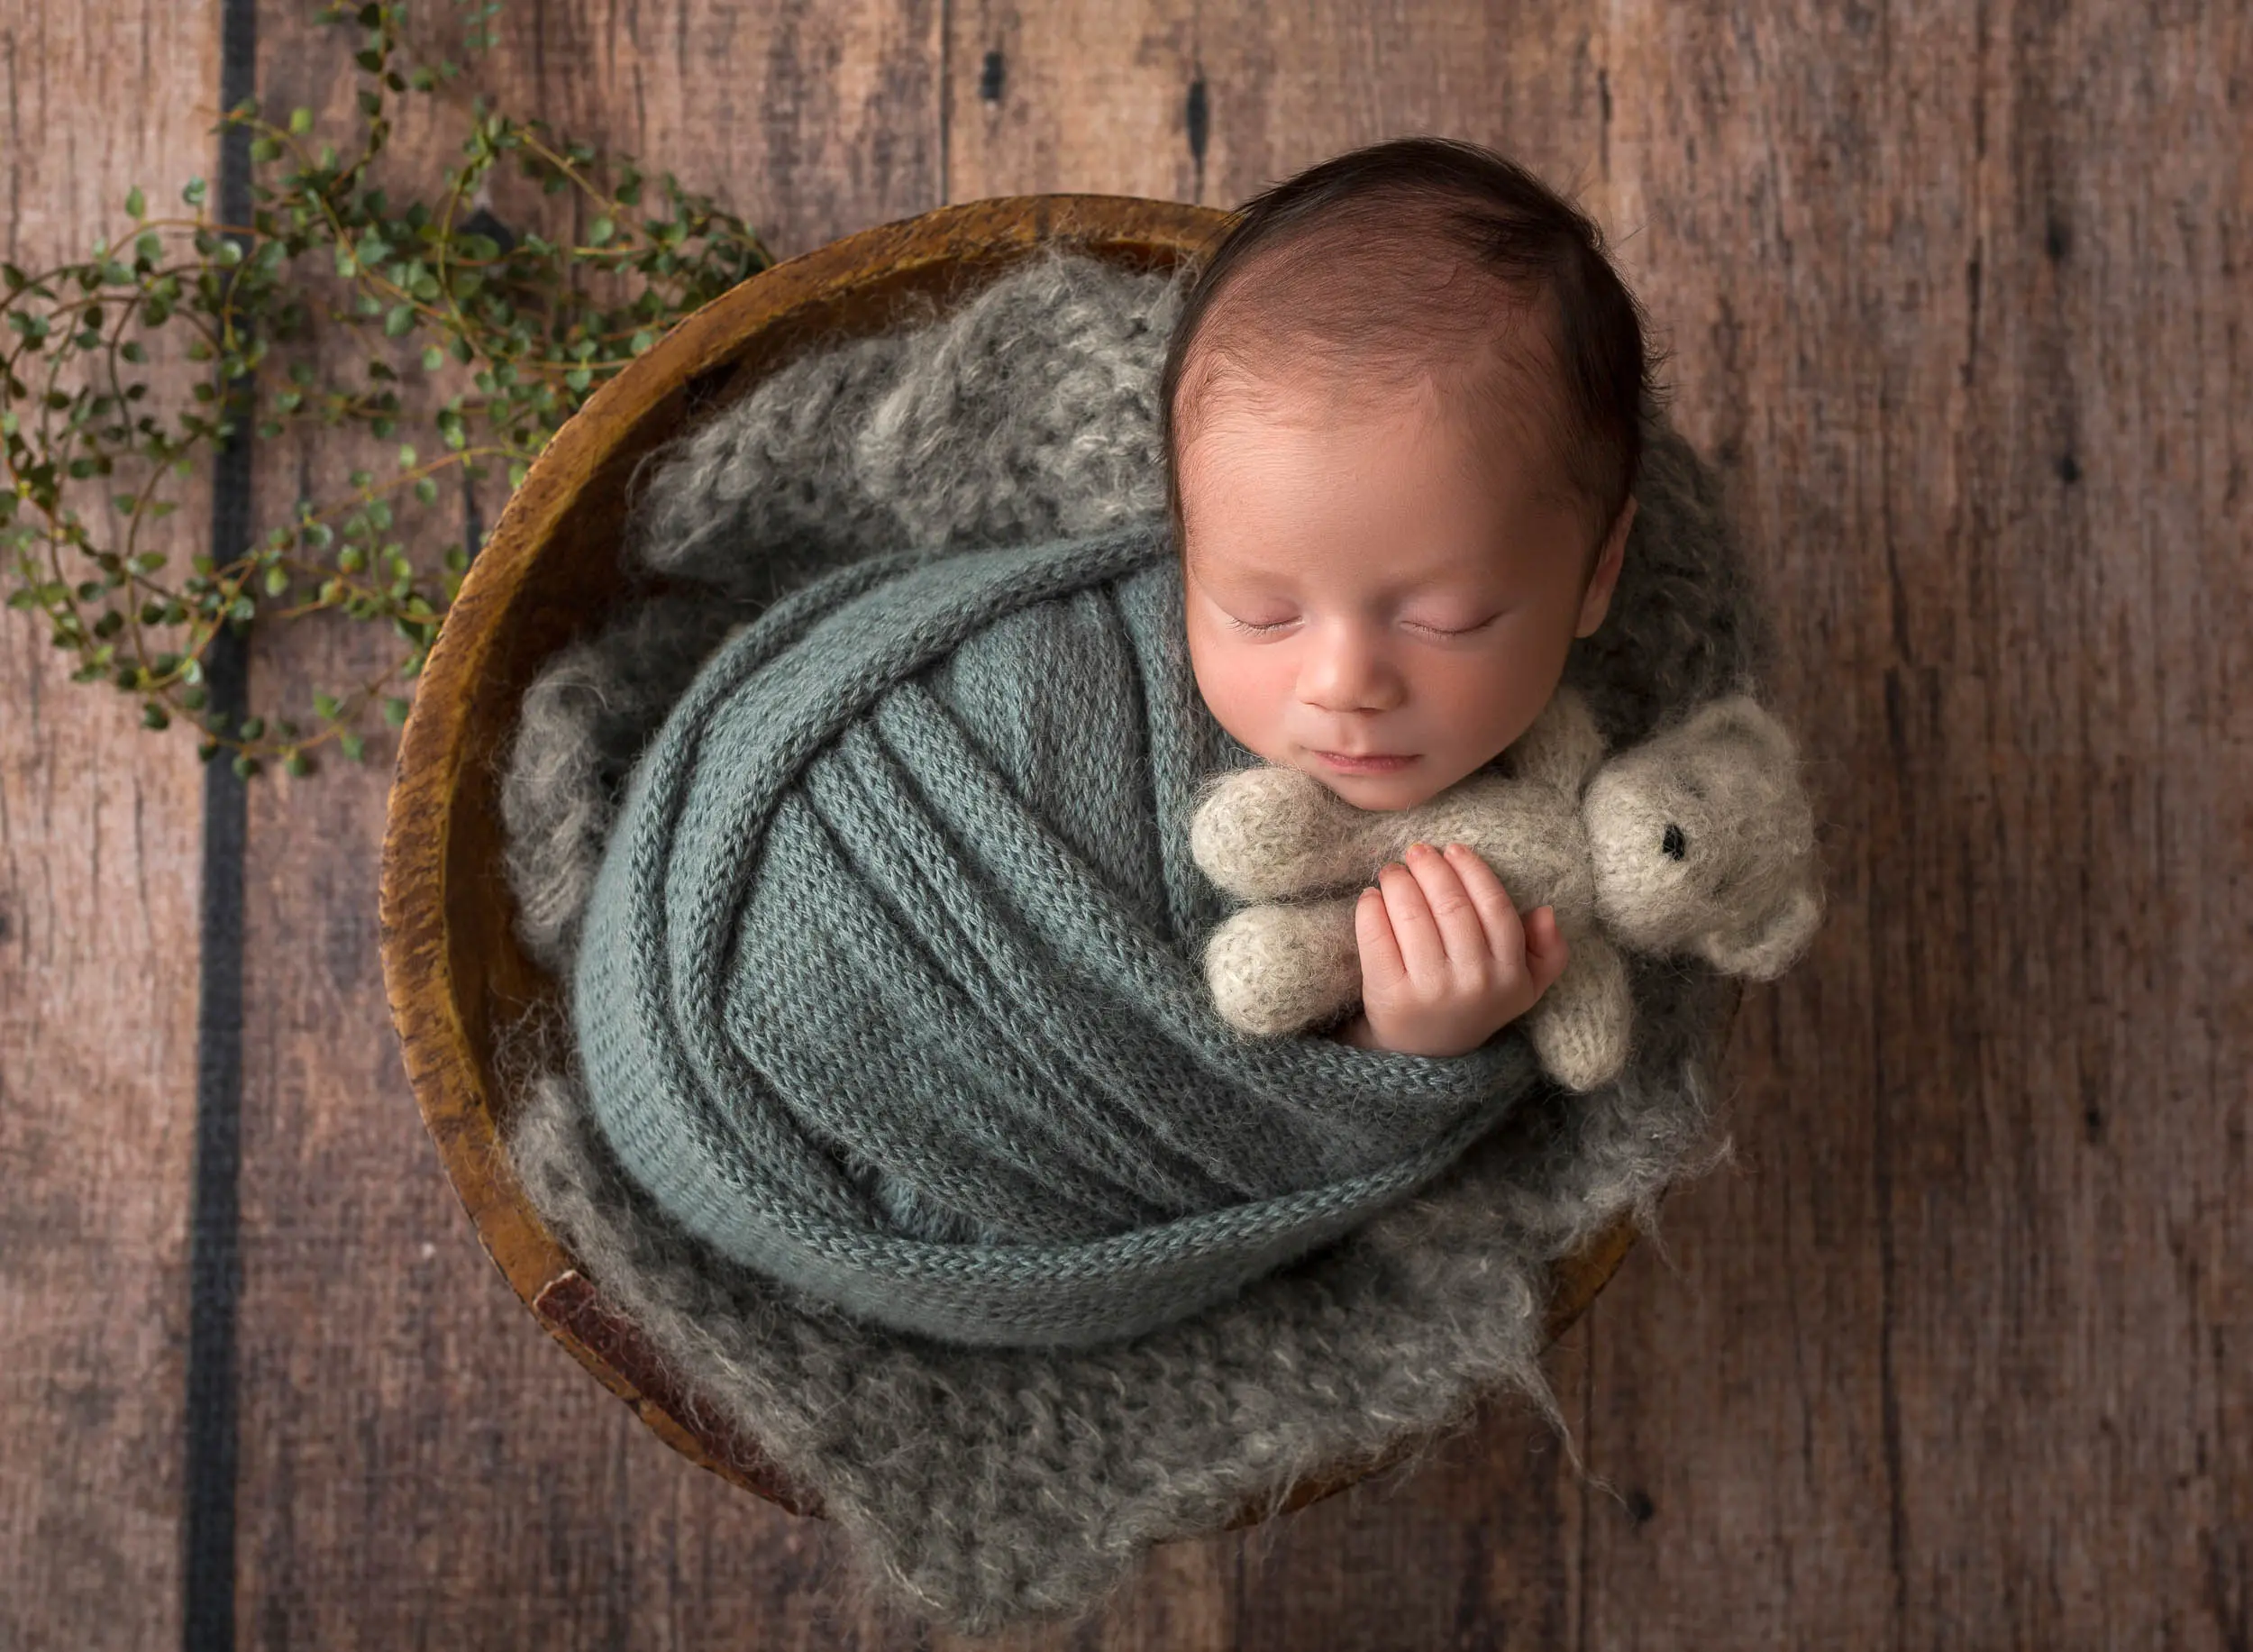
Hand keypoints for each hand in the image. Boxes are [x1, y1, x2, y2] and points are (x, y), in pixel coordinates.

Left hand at [1349, 841, 1569, 1057]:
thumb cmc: (1476, 1002)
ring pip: (1412, 915)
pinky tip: (1371, 897)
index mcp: (1510, 973)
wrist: (1428, 1053)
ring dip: (1398, 882)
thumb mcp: (1523, 986)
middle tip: (1416, 852)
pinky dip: (1370, 909)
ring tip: (1393, 872)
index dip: (1471, 870)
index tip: (1453, 849)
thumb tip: (1545, 912)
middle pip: (1450, 905)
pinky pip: (1377, 938)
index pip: (1494, 906)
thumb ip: (1548, 952)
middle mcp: (1473, 982)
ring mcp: (1430, 990)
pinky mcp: (1390, 996)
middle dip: (1430, 868)